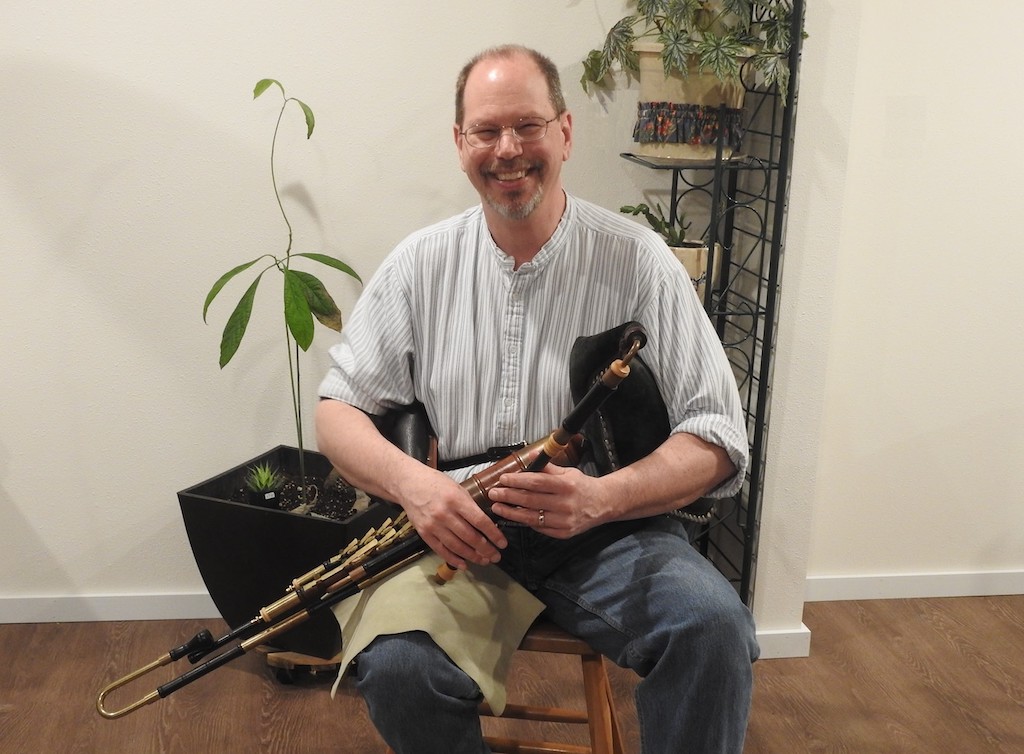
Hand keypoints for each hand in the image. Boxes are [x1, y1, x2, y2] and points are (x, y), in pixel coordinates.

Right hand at [400, 468, 507, 569]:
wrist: (408, 484)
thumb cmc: (436, 484)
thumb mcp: (457, 488)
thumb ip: (470, 506)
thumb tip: (486, 524)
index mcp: (456, 500)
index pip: (479, 521)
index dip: (493, 534)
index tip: (502, 543)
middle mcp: (444, 514)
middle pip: (469, 536)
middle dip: (485, 549)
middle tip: (496, 556)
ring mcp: (433, 525)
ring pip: (456, 546)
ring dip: (472, 556)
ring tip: (484, 561)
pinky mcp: (424, 533)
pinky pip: (441, 549)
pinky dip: (453, 559)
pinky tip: (464, 564)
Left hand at [487, 465, 609, 538]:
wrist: (603, 504)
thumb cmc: (581, 486)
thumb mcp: (568, 472)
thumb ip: (547, 467)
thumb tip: (528, 457)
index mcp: (566, 485)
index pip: (537, 482)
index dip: (517, 481)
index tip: (503, 479)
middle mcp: (565, 504)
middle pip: (531, 500)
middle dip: (509, 497)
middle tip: (493, 493)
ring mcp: (564, 521)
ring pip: (532, 518)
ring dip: (511, 513)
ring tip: (497, 507)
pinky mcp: (563, 533)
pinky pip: (540, 528)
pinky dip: (525, 522)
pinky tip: (514, 517)